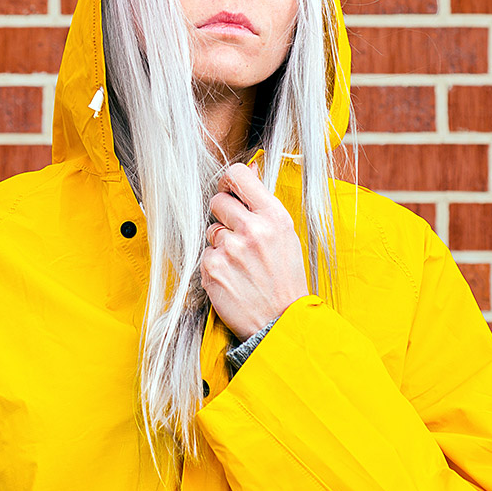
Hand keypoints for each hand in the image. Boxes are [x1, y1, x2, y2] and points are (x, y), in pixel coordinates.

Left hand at [200, 162, 309, 339]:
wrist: (281, 321)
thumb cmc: (285, 278)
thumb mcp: (285, 236)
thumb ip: (264, 205)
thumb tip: (249, 169)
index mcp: (274, 217)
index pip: (238, 175)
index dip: (230, 182)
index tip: (230, 192)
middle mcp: (252, 230)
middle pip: (218, 201)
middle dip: (224, 217)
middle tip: (239, 238)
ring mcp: (230, 250)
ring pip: (211, 231)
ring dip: (221, 244)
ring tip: (241, 264)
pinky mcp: (213, 269)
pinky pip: (205, 255)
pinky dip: (215, 266)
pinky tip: (233, 278)